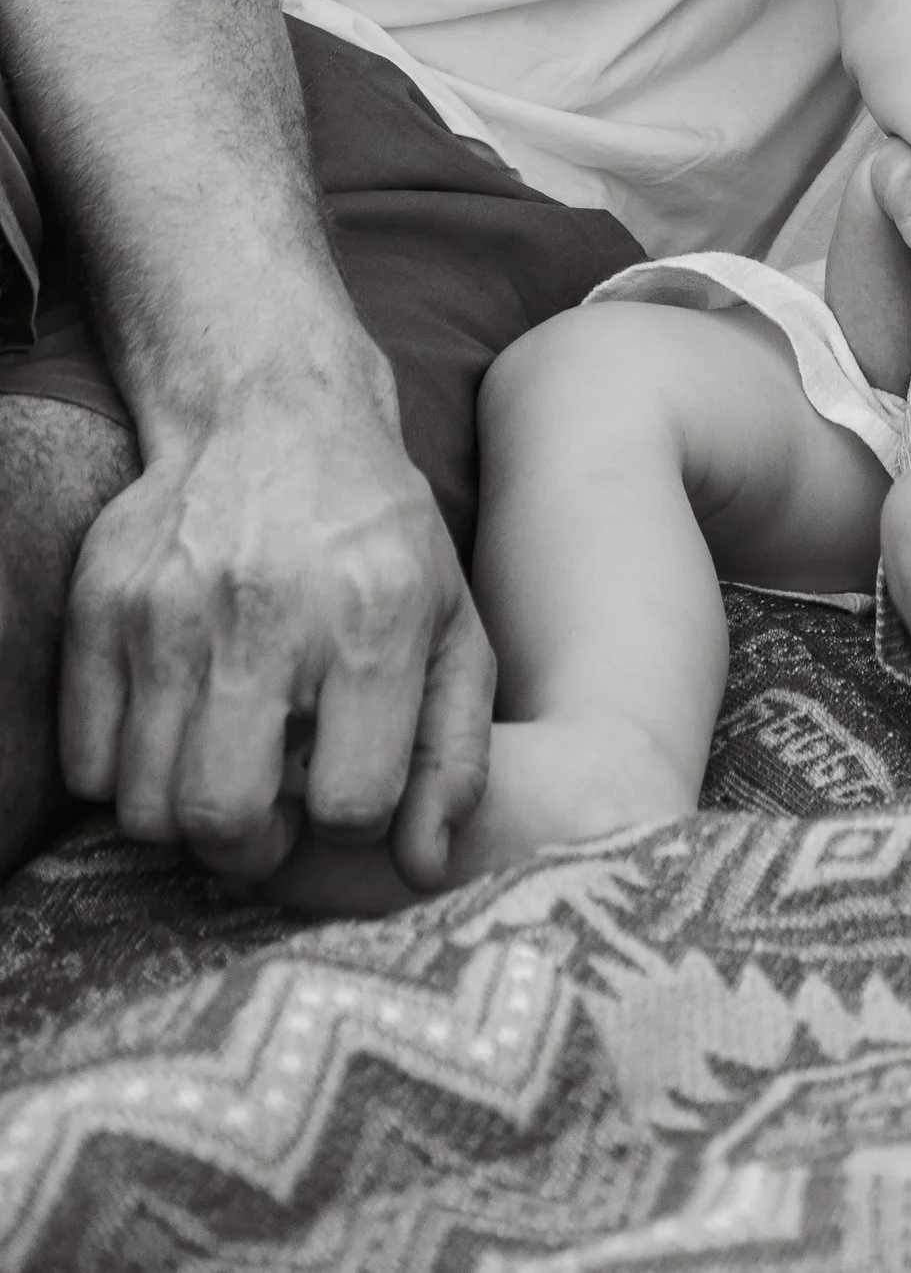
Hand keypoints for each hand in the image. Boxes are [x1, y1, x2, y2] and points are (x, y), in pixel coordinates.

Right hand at [58, 363, 492, 889]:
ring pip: (146, 806)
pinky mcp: (99, 606)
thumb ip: (454, 752)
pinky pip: (86, 765)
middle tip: (270, 810)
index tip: (345, 787)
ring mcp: (170, 610)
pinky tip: (173, 723)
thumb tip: (428, 867)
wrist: (275, 413)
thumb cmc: (374, 538)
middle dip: (252, 846)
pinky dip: (124, 772)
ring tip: (224, 760)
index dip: (350, 819)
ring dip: (186, 813)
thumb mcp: (451, 624)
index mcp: (374, 619)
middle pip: (225, 818)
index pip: (350, 802)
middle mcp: (266, 613)